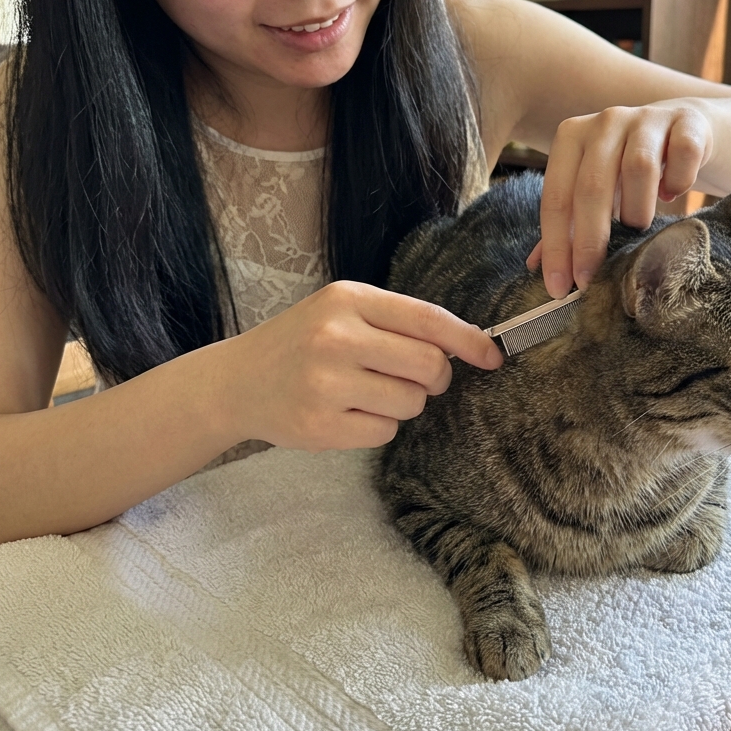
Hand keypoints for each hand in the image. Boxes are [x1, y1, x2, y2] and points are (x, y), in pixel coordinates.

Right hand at [217, 281, 502, 451]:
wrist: (237, 380)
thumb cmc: (302, 341)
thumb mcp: (342, 310)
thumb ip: (397, 321)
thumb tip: (468, 345)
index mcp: (348, 299)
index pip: (428, 318)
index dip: (469, 340)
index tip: (493, 355)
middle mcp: (336, 337)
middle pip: (429, 364)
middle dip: (437, 376)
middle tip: (419, 378)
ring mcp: (326, 384)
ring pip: (412, 402)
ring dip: (406, 402)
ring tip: (372, 392)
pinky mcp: (320, 426)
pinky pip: (386, 432)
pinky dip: (380, 425)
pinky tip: (351, 412)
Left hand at [526, 102, 713, 296]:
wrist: (683, 128)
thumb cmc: (627, 166)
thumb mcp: (593, 187)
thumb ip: (566, 221)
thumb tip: (533, 265)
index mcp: (572, 136)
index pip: (556, 197)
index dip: (556, 245)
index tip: (560, 287)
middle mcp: (605, 121)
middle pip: (592, 185)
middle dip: (589, 240)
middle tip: (592, 279)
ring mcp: (647, 118)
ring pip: (639, 168)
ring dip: (637, 209)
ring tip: (638, 226)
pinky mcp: (687, 122)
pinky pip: (683, 156)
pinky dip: (678, 182)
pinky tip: (671, 194)